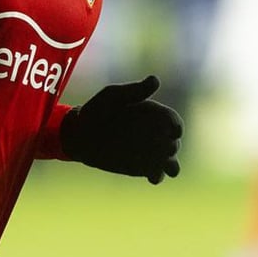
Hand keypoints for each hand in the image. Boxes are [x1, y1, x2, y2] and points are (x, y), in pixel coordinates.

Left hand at [61, 75, 182, 183]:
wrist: (81, 135)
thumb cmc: (96, 110)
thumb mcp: (113, 96)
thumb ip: (134, 91)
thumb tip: (156, 80)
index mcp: (154, 114)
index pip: (174, 121)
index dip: (176, 127)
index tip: (171, 131)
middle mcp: (156, 134)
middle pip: (175, 143)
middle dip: (170, 146)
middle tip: (158, 146)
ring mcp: (151, 152)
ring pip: (172, 163)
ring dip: (170, 164)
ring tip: (160, 164)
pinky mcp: (142, 168)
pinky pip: (158, 175)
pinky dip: (158, 176)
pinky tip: (151, 176)